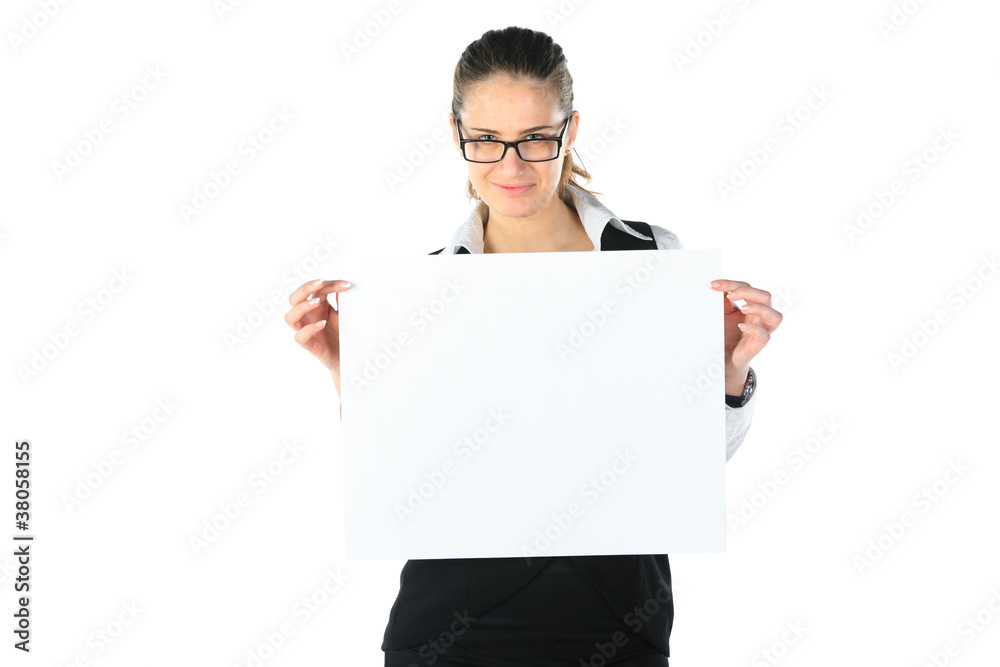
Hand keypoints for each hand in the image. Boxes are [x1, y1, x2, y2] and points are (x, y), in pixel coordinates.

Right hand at [285, 278, 351, 395]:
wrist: (347, 357)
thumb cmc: (343, 333)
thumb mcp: (344, 314)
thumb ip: (342, 302)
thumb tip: (344, 285)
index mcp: (315, 305)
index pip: (316, 290)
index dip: (330, 284)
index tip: (346, 285)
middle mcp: (307, 316)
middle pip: (294, 298)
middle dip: (305, 288)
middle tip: (320, 283)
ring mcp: (305, 330)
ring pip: (290, 317)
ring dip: (302, 307)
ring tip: (317, 302)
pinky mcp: (308, 345)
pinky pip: (300, 336)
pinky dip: (309, 329)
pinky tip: (322, 324)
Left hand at [710, 279, 781, 393]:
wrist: (723, 357)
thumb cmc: (725, 333)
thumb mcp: (722, 314)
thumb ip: (722, 301)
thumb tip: (716, 286)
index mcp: (752, 305)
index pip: (748, 287)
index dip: (731, 284)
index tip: (713, 285)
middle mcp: (761, 316)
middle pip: (766, 296)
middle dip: (747, 292)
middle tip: (729, 296)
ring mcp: (763, 330)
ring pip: (775, 316)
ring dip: (759, 308)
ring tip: (742, 308)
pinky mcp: (758, 345)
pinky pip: (765, 336)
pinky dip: (754, 329)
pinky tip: (741, 326)